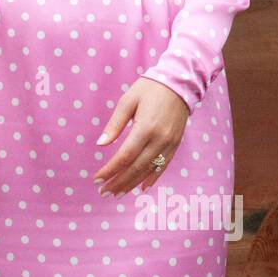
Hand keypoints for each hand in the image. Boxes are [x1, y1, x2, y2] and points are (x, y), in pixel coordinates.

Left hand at [92, 77, 189, 197]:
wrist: (180, 83)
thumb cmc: (150, 89)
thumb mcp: (127, 101)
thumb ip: (115, 124)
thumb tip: (101, 144)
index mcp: (145, 127)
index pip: (125, 156)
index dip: (110, 170)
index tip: (97, 178)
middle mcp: (159, 139)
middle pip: (136, 168)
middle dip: (118, 182)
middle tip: (104, 191)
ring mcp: (170, 144)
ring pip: (149, 170)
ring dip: (132, 184)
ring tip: (117, 193)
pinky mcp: (176, 145)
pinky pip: (163, 166)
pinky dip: (152, 179)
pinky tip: (141, 188)